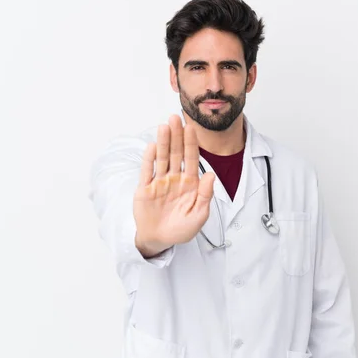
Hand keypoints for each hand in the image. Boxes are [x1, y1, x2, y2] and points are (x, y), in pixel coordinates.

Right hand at [133, 115, 214, 257]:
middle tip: (176, 118)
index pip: (191, 159)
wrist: (159, 240)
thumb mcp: (199, 215)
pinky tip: (152, 146)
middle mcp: (175, 179)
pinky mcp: (145, 188)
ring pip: (162, 158)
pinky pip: (148, 171)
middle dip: (176, 136)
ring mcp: (160, 182)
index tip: (192, 127)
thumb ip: (205, 195)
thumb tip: (212, 175)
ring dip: (163, 142)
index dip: (191, 143)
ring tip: (164, 126)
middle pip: (175, 153)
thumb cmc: (181, 229)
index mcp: (190, 184)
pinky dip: (149, 159)